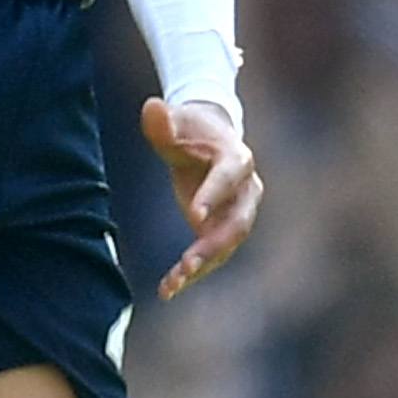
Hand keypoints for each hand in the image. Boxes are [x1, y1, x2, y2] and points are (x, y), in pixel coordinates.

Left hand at [143, 94, 261, 294]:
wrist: (206, 139)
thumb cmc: (189, 128)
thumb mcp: (173, 123)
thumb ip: (162, 123)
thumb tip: (151, 108)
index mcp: (236, 158)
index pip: (229, 177)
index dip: (214, 194)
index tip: (194, 214)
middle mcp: (245, 190)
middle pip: (237, 222)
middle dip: (214, 245)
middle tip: (188, 263)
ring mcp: (237, 213)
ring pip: (226, 245)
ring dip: (202, 266)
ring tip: (173, 283)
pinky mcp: (223, 229)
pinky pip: (212, 254)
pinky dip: (192, 272)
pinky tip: (166, 289)